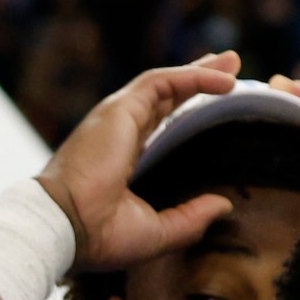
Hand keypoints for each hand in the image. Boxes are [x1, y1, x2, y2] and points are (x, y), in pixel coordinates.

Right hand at [33, 54, 243, 271]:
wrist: (66, 226)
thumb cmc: (99, 236)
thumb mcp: (157, 232)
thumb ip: (191, 219)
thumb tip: (225, 205)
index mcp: (122, 162)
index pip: (158, 128)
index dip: (186, 113)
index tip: (218, 106)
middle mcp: (119, 137)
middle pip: (163, 99)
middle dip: (196, 81)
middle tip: (230, 70)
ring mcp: (117, 121)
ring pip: (164, 84)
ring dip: (200, 71)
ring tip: (232, 62)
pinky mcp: (120, 109)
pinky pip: (162, 81)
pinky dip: (194, 76)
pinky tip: (225, 81)